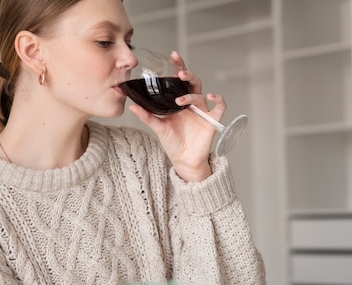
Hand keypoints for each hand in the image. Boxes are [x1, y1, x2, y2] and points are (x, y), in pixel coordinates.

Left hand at [128, 51, 223, 182]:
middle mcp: (191, 103)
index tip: (173, 56)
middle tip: (178, 72)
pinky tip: (211, 95)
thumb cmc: (173, 142)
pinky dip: (218, 99)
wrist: (184, 160)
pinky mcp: (211, 121)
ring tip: (180, 98)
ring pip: (201, 93)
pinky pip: (220, 107)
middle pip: (192, 82)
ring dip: (192, 92)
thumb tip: (132, 105)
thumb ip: (147, 116)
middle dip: (187, 73)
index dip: (178, 66)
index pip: (179, 80)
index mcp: (179, 101)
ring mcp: (202, 111)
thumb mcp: (158, 127)